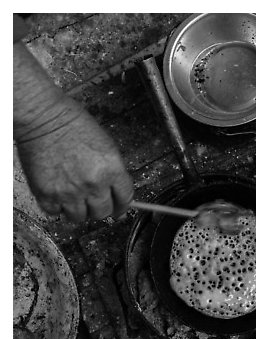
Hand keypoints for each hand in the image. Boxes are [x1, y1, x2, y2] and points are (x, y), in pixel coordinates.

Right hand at [16, 100, 133, 221]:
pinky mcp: (46, 194)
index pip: (125, 199)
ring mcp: (69, 191)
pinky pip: (55, 213)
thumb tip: (118, 194)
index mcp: (112, 170)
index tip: (119, 209)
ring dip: (79, 211)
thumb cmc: (74, 125)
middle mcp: (93, 184)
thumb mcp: (107, 146)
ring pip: (80, 217)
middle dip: (102, 209)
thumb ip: (114, 172)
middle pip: (103, 212)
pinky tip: (59, 196)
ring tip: (76, 198)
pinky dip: (57, 208)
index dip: (123, 206)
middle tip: (95, 202)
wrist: (44, 118)